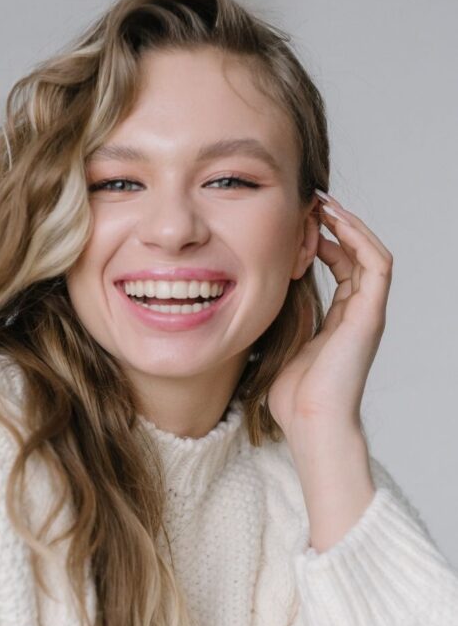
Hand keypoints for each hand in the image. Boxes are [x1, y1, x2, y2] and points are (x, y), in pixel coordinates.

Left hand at [267, 190, 393, 445]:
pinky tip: (335, 221)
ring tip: (324, 204)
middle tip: (311, 202)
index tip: (298, 220)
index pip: (340, 266)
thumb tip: (248, 298)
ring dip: (350, 225)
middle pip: (356, 254)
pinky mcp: (370, 314)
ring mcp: (367, 313)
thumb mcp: (278, 345)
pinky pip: (377, 264)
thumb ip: (275, 319)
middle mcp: (358, 313)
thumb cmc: (292, 396)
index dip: (322, 239)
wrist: (311, 423)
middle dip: (336, 225)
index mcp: (339, 320)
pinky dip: (360, 238)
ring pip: (370, 253)